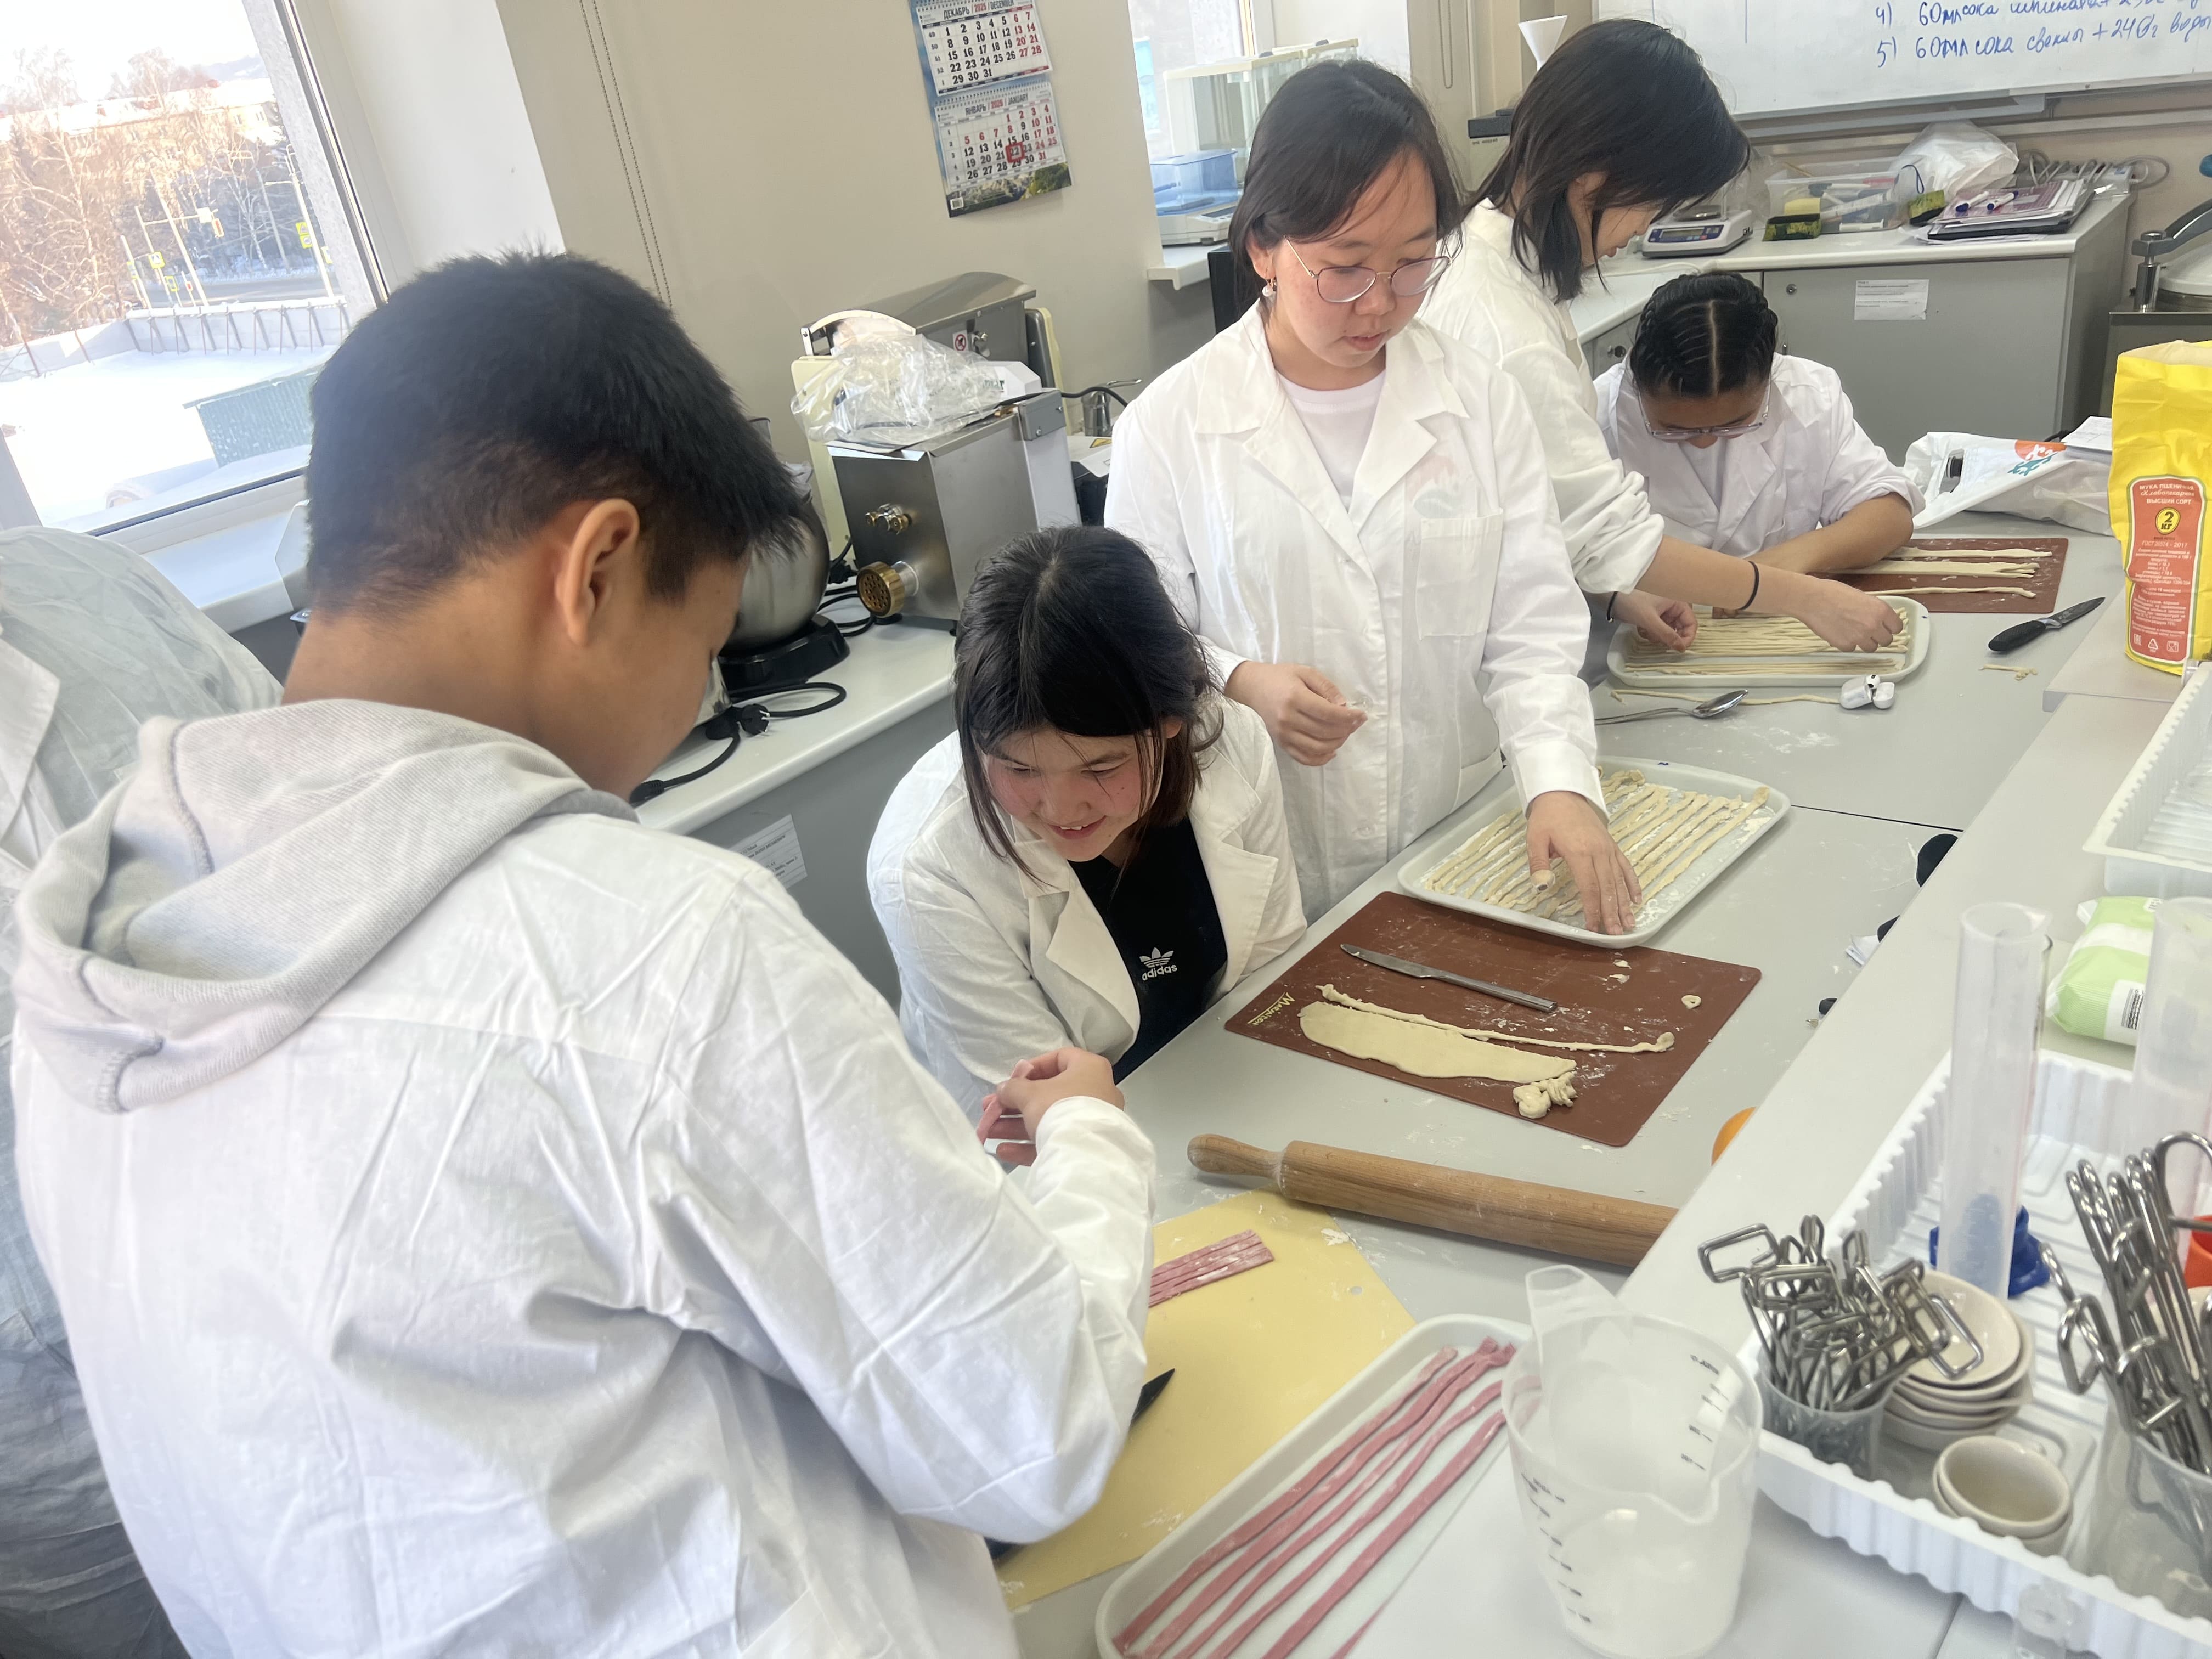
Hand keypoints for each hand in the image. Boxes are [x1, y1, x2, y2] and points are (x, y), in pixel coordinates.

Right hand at [977, 1047, 1122, 1166]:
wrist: (1084, 1154)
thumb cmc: (1059, 1109)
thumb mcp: (1030, 1094)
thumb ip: (1013, 1088)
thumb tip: (1004, 1089)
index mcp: (1088, 1069)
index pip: (1059, 1058)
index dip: (1032, 1068)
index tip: (1012, 1081)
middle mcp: (1094, 1093)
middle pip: (1048, 1094)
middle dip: (1014, 1103)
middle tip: (990, 1109)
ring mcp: (1089, 1123)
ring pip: (1047, 1120)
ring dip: (1015, 1126)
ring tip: (989, 1131)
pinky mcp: (1084, 1147)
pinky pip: (1054, 1141)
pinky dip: (1028, 1145)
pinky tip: (1003, 1150)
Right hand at [1225, 661, 1365, 766]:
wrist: (1251, 687)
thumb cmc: (1280, 677)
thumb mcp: (1305, 672)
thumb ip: (1326, 687)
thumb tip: (1343, 706)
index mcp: (1295, 698)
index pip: (1328, 713)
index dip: (1348, 717)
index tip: (1361, 715)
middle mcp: (1288, 719)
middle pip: (1325, 732)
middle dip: (1346, 729)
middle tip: (1355, 723)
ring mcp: (1283, 734)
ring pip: (1317, 747)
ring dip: (1337, 743)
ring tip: (1345, 733)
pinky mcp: (1281, 744)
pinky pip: (1304, 758)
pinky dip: (1321, 759)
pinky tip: (1332, 750)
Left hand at [1525, 790, 1640, 935]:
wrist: (1562, 792)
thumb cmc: (1547, 816)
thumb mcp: (1535, 838)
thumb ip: (1538, 863)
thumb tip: (1541, 885)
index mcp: (1579, 852)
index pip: (1589, 887)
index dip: (1593, 909)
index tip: (1593, 928)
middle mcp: (1598, 851)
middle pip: (1608, 888)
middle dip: (1612, 913)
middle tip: (1616, 934)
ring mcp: (1607, 848)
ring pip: (1619, 880)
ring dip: (1624, 904)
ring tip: (1629, 924)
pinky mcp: (1611, 845)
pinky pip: (1625, 866)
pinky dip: (1632, 883)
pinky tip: (1637, 899)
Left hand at [1610, 591, 1697, 650]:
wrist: (1611, 597)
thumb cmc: (1632, 603)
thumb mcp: (1650, 620)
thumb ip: (1667, 635)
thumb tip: (1681, 648)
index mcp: (1677, 602)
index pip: (1691, 623)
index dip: (1687, 637)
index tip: (1678, 648)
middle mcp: (1672, 606)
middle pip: (1680, 628)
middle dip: (1669, 636)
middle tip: (1658, 639)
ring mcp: (1662, 611)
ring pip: (1668, 630)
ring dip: (1658, 636)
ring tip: (1646, 632)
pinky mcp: (1652, 616)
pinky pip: (1658, 629)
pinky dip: (1651, 633)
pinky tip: (1641, 629)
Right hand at [1792, 578, 1901, 651]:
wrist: (1812, 600)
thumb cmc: (1833, 593)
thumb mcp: (1862, 596)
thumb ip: (1873, 609)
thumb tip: (1877, 618)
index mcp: (1881, 610)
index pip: (1897, 627)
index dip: (1890, 627)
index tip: (1886, 628)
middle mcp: (1873, 625)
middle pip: (1886, 641)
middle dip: (1879, 637)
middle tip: (1869, 632)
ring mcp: (1859, 637)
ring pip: (1871, 648)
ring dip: (1865, 642)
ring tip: (1854, 633)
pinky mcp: (1845, 645)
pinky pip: (1852, 649)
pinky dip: (1847, 643)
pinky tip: (1840, 633)